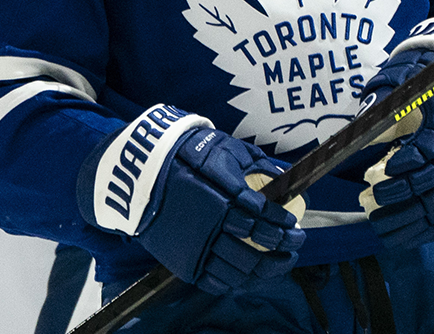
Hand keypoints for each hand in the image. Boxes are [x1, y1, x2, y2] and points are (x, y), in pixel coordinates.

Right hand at [81, 105, 305, 294]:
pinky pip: (217, 281)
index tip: (293, 224)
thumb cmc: (183, 159)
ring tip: (280, 261)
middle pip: (256, 249)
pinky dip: (237, 280)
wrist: (138, 179)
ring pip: (240, 269)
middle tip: (295, 244)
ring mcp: (197, 249)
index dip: (282, 223)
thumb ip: (254, 165)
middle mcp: (211, 228)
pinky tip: (249, 273)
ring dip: (266, 269)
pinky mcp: (184, 263)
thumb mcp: (220, 151)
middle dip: (282, 249)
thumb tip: (283, 175)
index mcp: (220, 200)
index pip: (262, 217)